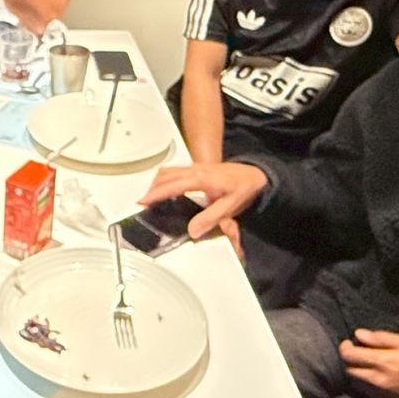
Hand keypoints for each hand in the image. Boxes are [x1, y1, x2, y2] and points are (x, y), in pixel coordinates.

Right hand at [141, 161, 269, 240]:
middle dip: (152, 188)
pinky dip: (164, 179)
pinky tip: (165, 190)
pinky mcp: (197, 168)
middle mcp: (196, 169)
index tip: (144, 202)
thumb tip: (192, 230)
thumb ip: (211, 218)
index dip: (156, 193)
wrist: (255, 174)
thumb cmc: (244, 188)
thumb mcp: (230, 206)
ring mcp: (196, 167)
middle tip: (143, 204)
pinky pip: (174, 170)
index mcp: (201, 178)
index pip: (172, 185)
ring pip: (168, 170)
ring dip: (157, 182)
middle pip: (165, 175)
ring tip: (151, 198)